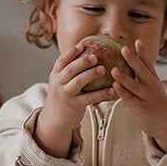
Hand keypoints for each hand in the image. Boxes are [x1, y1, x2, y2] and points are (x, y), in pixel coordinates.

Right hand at [35, 42, 114, 156]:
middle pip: (70, 69)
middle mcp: (58, 84)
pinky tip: (112, 90)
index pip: (61, 60)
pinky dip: (101, 93)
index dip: (71, 52)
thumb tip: (88, 55)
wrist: (54, 120)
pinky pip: (90, 98)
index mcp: (55, 75)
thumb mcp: (61, 83)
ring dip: (91, 74)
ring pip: (78, 82)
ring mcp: (66, 95)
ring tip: (104, 69)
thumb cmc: (63, 98)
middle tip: (95, 56)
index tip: (81, 45)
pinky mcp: (74, 105)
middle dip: (82, 61)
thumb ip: (70, 72)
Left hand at [111, 40, 166, 151]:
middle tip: (124, 49)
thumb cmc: (154, 103)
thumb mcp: (152, 86)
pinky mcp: (142, 108)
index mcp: (153, 79)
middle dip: (133, 60)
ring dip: (124, 78)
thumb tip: (132, 61)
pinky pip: (131, 100)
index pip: (148, 64)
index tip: (137, 41)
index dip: (143, 53)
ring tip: (114, 70)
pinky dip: (123, 93)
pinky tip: (114, 87)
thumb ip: (142, 75)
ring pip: (135, 86)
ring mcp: (148, 97)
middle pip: (142, 71)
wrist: (166, 123)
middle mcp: (152, 86)